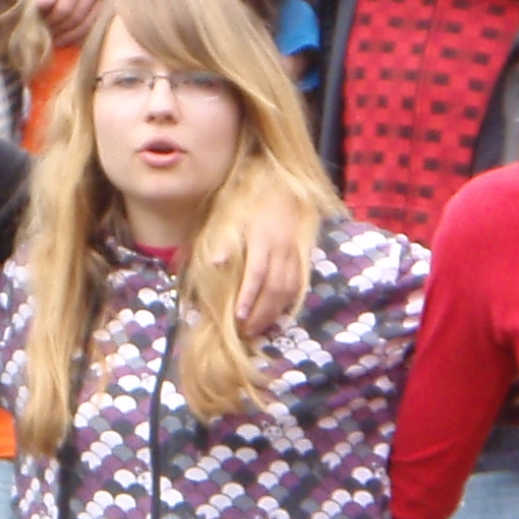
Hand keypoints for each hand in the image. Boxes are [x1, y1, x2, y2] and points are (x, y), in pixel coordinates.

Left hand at [41, 0, 113, 47]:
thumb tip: (40, 5)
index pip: (64, 8)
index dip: (52, 20)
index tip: (45, 23)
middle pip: (76, 18)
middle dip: (60, 29)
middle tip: (50, 33)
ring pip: (87, 26)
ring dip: (70, 36)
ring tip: (58, 38)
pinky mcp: (113, 8)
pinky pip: (95, 29)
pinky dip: (81, 37)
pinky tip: (71, 38)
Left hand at [215, 178, 315, 338]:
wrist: (285, 187)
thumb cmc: (252, 202)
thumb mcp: (233, 215)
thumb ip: (225, 240)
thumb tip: (215, 263)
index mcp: (263, 238)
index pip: (257, 273)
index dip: (249, 297)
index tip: (239, 317)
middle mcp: (282, 248)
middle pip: (275, 287)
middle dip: (262, 313)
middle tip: (247, 331)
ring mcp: (295, 253)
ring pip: (289, 289)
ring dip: (275, 312)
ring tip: (260, 328)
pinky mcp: (303, 256)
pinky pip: (299, 284)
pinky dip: (289, 303)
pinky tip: (278, 315)